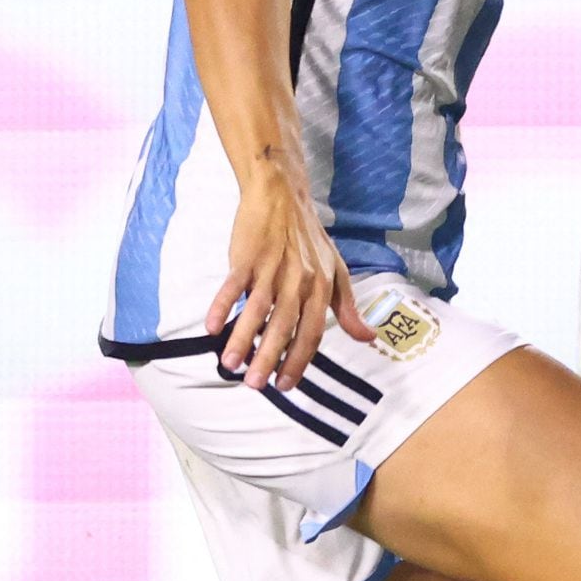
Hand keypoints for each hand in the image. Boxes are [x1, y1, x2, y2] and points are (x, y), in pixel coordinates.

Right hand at [209, 170, 372, 390]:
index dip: (299, 359)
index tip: (286, 384)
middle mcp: (299, 279)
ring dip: (243, 338)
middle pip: (284, 325)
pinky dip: (222, 305)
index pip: (312, 330)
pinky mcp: (247, 255)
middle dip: (269, 357)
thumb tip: (369, 338)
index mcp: (321, 286)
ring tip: (231, 365)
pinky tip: (211, 328)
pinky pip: (234, 284)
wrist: (283, 195)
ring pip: (258, 308)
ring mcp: (272, 266)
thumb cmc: (309, 239)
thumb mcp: (336, 272)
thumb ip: (349, 308)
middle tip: (256, 385)